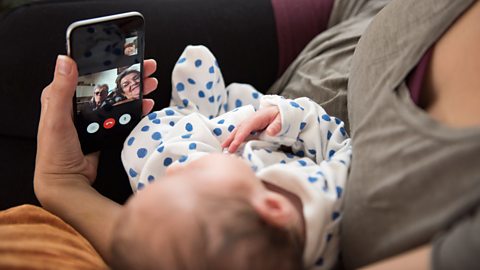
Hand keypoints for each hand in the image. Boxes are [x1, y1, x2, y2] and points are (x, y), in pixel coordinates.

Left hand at [35, 56, 157, 189]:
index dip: (107, 62)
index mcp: (61, 96)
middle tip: (146, 68)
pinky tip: (146, 105)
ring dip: (134, 91)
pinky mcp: (101, 129)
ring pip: (116, 98)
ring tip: (150, 84)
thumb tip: (65, 60)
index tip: (126, 55)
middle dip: (128, 75)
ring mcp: (91, 117)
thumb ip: (62, 90)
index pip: (86, 71)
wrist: (66, 181)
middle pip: (107, 83)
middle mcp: (76, 104)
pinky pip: (121, 115)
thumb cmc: (55, 151)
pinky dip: (134, 109)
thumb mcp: (57, 118)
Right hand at [222, 106, 280, 152]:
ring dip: (231, 138)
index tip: (235, 144)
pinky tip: (232, 143)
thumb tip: (270, 133)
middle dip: (231, 138)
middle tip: (225, 148)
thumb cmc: (282, 115)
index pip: (247, 127)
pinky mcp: (252, 126)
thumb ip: (276, 126)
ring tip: (224, 147)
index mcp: (258, 118)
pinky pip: (242, 132)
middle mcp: (251, 119)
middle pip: (239, 129)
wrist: (282, 109)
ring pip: (238, 130)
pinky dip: (235, 137)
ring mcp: (251, 122)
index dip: (240, 136)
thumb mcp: (282, 119)